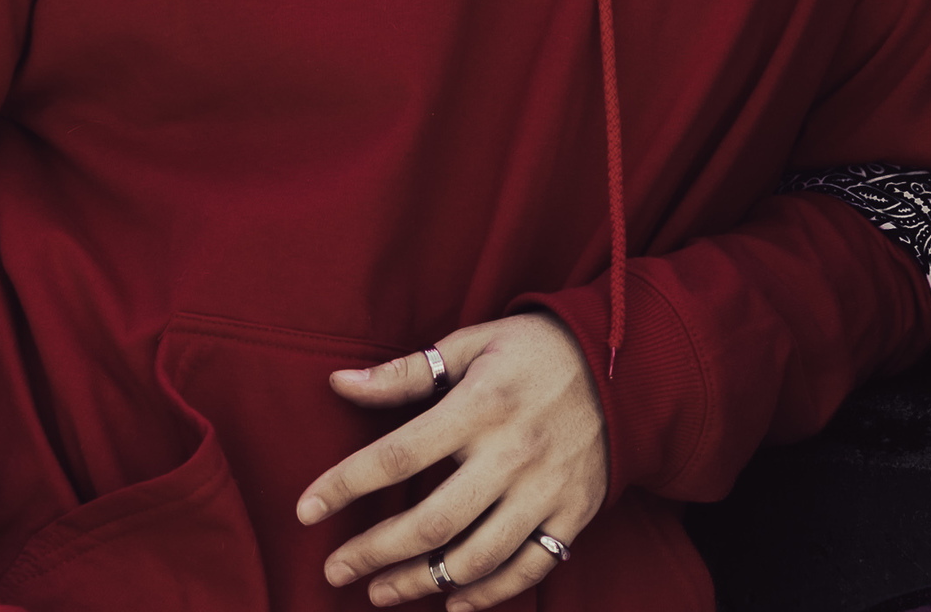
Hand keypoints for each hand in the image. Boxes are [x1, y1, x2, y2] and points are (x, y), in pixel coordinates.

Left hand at [295, 312, 608, 607]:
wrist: (624, 366)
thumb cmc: (532, 350)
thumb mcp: (471, 344)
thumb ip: (406, 372)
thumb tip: (339, 383)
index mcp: (480, 405)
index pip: (398, 454)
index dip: (345, 485)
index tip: (306, 510)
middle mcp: (512, 453)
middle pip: (431, 521)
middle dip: (374, 551)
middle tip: (334, 569)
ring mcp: (546, 491)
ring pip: (474, 558)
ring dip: (420, 583)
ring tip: (378, 593)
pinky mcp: (573, 516)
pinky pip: (526, 571)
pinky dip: (485, 596)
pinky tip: (450, 603)